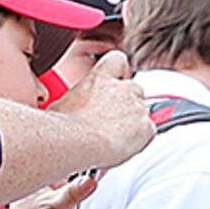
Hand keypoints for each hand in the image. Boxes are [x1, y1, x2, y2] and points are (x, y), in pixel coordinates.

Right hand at [44, 48, 150, 169]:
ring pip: (142, 113)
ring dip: (132, 124)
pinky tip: (122, 147)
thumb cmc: (62, 126)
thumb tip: (67, 110)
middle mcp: (122, 88)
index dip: (119, 72)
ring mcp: (137, 107)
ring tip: (112, 139)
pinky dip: (139, 141)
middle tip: (111, 122)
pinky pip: (148, 133)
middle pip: (135, 89)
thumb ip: (75, 100)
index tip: (115, 82)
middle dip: (127, 104)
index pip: (117, 61)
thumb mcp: (61, 104)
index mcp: (99, 79)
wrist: (77, 141)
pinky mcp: (147, 127)